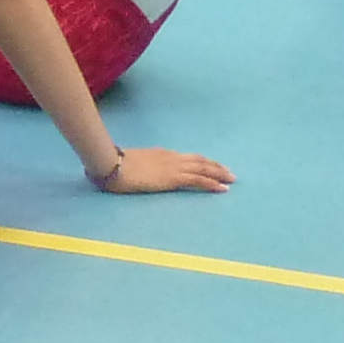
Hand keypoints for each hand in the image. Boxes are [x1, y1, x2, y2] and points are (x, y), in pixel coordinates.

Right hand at [93, 143, 236, 194]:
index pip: (186, 158)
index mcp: (160, 154)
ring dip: (219, 173)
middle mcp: (170, 157)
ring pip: (203, 168)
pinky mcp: (173, 178)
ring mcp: (173, 166)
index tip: (211, 166)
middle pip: (199, 160)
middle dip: (215, 166)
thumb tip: (134, 171)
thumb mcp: (130, 165)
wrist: (112, 164)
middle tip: (229, 173)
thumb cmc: (114, 166)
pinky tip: (222, 188)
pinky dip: (212, 183)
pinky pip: (198, 179)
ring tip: (232, 179)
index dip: (201, 162)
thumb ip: (137, 167)